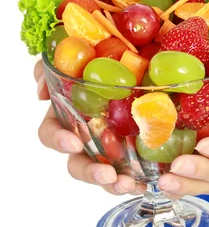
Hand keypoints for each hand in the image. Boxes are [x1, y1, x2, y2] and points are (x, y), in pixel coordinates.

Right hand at [34, 60, 145, 195]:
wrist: (147, 42)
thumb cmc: (112, 48)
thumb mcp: (82, 48)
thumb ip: (56, 65)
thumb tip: (41, 92)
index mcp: (70, 112)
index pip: (51, 132)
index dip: (58, 140)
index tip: (73, 142)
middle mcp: (87, 132)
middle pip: (77, 162)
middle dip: (89, 173)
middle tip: (108, 174)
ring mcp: (112, 143)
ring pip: (104, 172)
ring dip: (113, 184)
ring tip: (129, 184)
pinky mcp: (136, 148)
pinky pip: (132, 170)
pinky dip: (137, 180)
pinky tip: (147, 182)